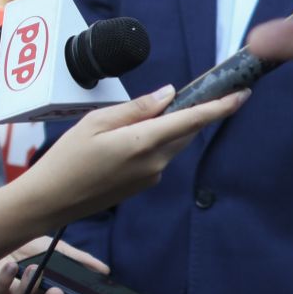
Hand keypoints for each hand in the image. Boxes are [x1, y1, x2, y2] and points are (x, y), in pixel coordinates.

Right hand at [19, 85, 248, 224]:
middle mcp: (155, 163)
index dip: (220, 106)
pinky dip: (156, 141)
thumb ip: (136, 108)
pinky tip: (130, 138)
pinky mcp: (144, 185)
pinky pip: (160, 157)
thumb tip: (168, 95)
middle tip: (193, 92)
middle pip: (186, 131)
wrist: (50, 202)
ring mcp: (151, 177)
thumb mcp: (96, 122)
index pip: (192, 120)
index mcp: (143, 143)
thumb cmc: (67, 158)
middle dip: (193, 112)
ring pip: (173, 144)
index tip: (243, 93)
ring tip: (145, 115)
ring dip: (172, 127)